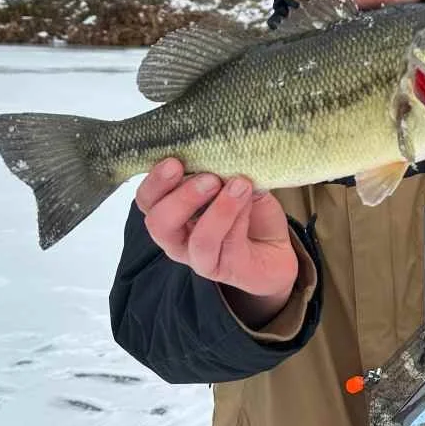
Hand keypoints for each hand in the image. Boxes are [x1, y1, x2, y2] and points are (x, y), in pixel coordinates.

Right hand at [135, 159, 298, 313]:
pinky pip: (230, 245)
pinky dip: (239, 217)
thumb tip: (222, 156)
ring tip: (238, 185)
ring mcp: (201, 259)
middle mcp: (178, 239)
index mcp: (171, 213)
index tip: (173, 162)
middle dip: (181, 197)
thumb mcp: (234, 181)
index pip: (147, 200)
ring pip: (199, 241)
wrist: (276, 248)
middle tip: (209, 179)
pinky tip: (250, 197)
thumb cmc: (249, 212)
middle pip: (159, 224)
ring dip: (218, 210)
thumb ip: (222, 171)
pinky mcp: (228, 269)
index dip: (155, 182)